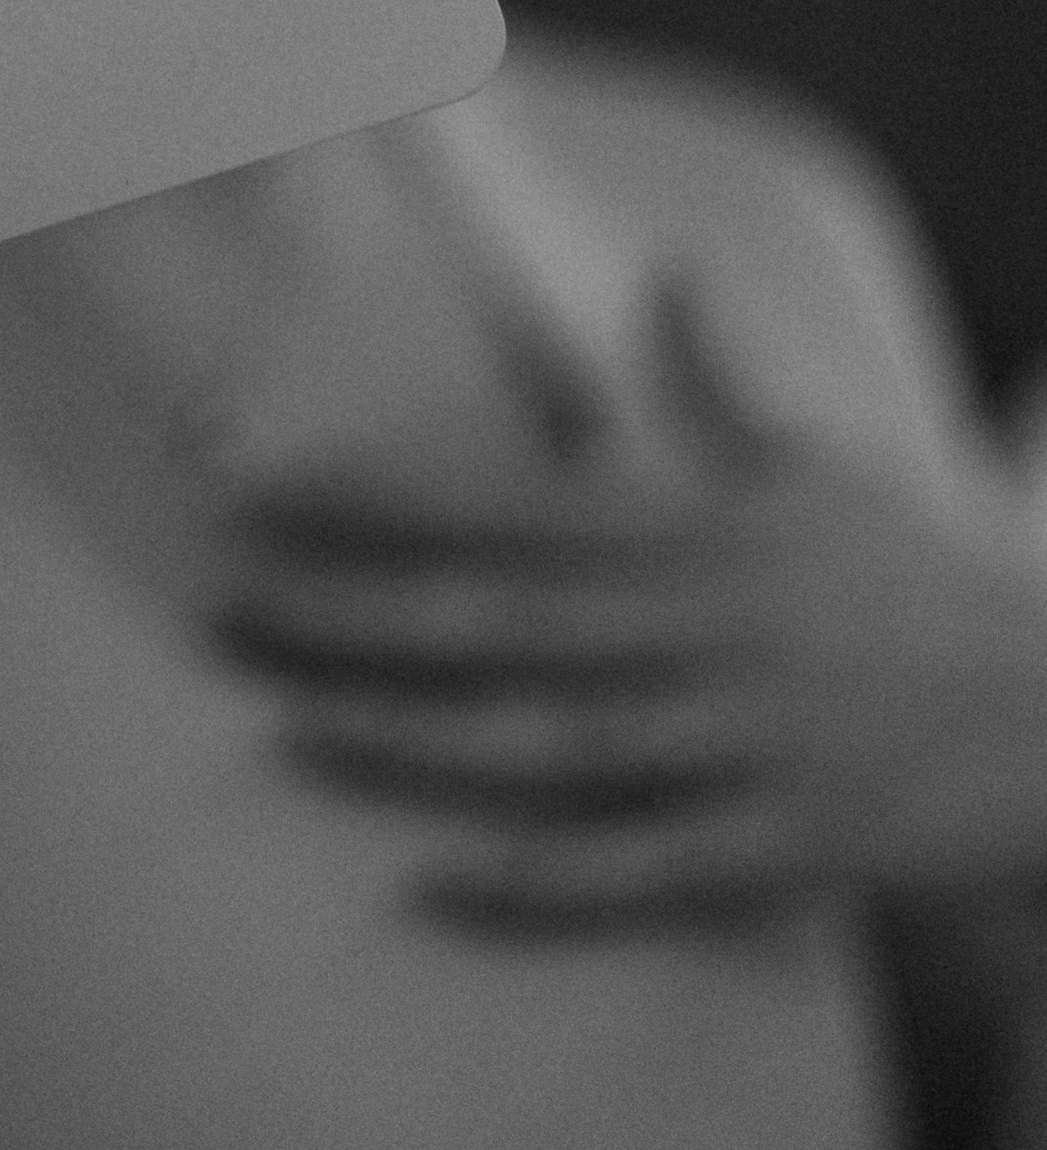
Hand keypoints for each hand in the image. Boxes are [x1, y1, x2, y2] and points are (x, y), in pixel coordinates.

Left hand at [214, 276, 1046, 929]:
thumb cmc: (927, 594)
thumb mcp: (828, 473)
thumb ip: (728, 382)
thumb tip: (675, 269)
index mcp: (699, 533)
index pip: (509, 503)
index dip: (382, 496)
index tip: (267, 487)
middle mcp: (703, 630)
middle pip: (498, 622)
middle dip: (353, 616)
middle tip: (223, 610)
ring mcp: (740, 740)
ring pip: (545, 742)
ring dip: (410, 736)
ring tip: (286, 726)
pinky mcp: (783, 844)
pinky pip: (639, 867)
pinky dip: (536, 879)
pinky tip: (429, 880)